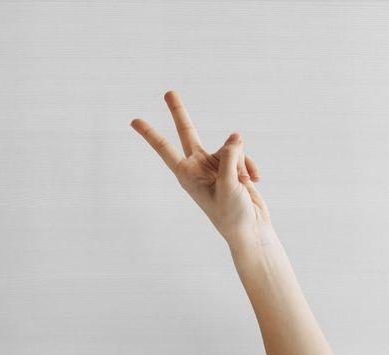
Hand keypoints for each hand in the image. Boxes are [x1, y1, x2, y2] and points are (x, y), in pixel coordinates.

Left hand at [131, 91, 270, 246]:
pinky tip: (254, 181)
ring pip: (230, 147)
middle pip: (187, 132)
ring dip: (241, 164)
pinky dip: (250, 166)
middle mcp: (197, 166)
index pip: (165, 149)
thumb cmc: (232, 214)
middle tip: (168, 92)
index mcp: (186, 174)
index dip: (150, 134)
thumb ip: (230, 158)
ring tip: (243, 184)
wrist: (250, 229)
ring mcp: (215, 163)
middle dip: (179, 112)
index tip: (134, 121)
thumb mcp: (229, 186)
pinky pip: (243, 153)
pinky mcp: (232, 164)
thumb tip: (235, 136)